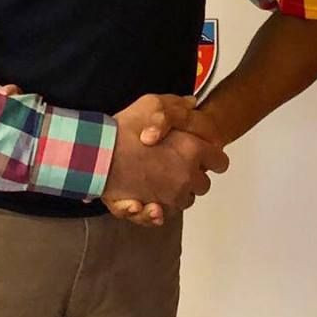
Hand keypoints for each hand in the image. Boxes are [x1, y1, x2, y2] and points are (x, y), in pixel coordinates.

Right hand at [101, 95, 227, 220]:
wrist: (96, 153)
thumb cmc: (125, 127)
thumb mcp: (152, 103)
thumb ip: (177, 105)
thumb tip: (192, 103)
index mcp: (193, 151)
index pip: (220, 161)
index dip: (211, 156)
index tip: (200, 152)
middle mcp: (186, 177)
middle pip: (203, 184)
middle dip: (194, 175)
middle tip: (175, 162)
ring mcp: (170, 197)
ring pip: (185, 200)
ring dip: (177, 191)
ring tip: (160, 177)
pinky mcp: (151, 211)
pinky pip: (165, 214)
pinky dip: (159, 208)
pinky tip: (148, 194)